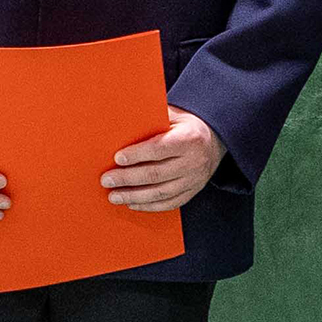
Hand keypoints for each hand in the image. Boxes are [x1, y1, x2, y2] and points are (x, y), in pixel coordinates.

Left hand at [101, 106, 225, 211]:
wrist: (214, 139)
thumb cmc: (186, 125)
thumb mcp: (174, 115)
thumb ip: (152, 120)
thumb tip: (122, 124)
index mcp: (189, 138)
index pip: (159, 148)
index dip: (137, 155)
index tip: (117, 158)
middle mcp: (194, 161)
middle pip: (156, 174)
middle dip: (128, 178)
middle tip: (107, 180)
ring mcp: (194, 180)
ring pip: (161, 193)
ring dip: (134, 196)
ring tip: (114, 196)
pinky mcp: (193, 192)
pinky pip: (169, 203)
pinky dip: (149, 206)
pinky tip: (132, 203)